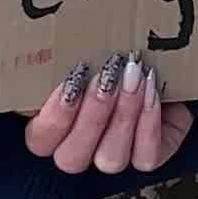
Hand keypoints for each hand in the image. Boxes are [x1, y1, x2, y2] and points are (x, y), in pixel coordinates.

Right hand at [23, 53, 193, 175]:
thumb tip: (35, 39)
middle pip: (71, 158)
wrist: (163, 47)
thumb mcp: (85, 41)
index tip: (72, 79)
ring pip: (109, 159)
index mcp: (53, 124)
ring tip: (133, 75)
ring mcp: (114, 156)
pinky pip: (145, 157)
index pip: (40, 141)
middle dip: (91, 115)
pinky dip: (148, 123)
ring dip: (122, 115)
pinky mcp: (149, 157)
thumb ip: (54, 52)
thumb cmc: (113, 42)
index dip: (54, 117)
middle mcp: (81, 147)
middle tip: (107, 74)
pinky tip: (151, 90)